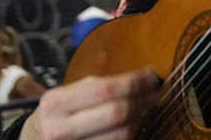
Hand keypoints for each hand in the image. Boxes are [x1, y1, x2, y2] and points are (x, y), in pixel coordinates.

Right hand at [20, 69, 159, 139]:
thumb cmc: (57, 115)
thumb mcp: (66, 94)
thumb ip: (98, 85)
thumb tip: (142, 76)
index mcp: (56, 103)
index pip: (105, 90)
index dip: (134, 83)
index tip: (152, 77)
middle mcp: (59, 129)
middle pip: (116, 114)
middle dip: (141, 101)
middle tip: (155, 93)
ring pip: (121, 134)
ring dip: (139, 119)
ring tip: (143, 109)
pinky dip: (130, 135)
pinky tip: (133, 125)